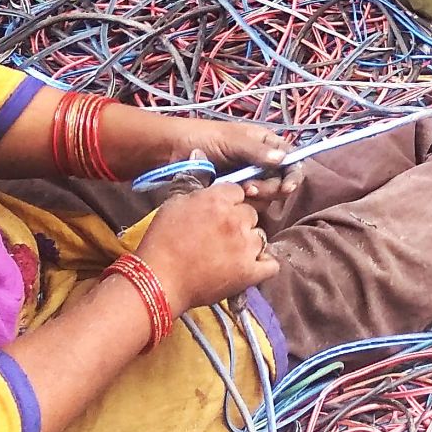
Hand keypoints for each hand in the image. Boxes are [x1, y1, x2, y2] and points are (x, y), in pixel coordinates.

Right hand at [135, 183, 277, 311]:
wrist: (160, 279)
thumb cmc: (162, 240)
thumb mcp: (174, 202)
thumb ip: (192, 178)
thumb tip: (199, 152)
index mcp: (218, 199)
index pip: (237, 191)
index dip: (228, 202)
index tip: (217, 213)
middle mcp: (237, 219)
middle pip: (251, 213)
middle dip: (239, 221)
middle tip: (220, 235)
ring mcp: (246, 247)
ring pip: (260, 236)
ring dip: (249, 242)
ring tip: (228, 253)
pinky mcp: (251, 272)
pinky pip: (271, 264)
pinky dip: (264, 264)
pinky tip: (251, 265)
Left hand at [158, 118, 302, 202]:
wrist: (172, 151)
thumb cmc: (203, 137)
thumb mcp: (231, 141)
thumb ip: (256, 151)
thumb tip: (283, 159)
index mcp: (265, 144)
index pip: (291, 160)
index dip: (293, 175)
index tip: (286, 188)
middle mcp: (261, 162)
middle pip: (280, 182)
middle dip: (269, 188)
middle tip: (251, 188)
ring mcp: (249, 179)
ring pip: (266, 196)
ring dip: (256, 197)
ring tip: (239, 191)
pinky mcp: (235, 195)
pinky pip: (249, 204)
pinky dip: (244, 204)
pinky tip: (231, 198)